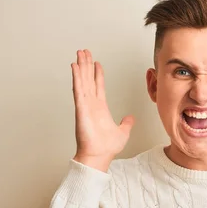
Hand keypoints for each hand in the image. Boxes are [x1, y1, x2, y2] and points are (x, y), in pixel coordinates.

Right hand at [71, 49, 134, 170]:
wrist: (99, 156)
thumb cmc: (106, 148)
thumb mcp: (122, 132)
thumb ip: (126, 124)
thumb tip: (130, 118)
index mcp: (100, 108)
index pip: (98, 86)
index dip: (97, 74)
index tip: (97, 63)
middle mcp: (91, 104)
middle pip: (89, 79)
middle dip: (87, 65)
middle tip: (84, 51)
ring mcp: (85, 105)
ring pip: (83, 80)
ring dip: (81, 66)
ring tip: (79, 53)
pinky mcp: (81, 108)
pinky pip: (79, 89)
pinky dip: (77, 77)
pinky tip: (75, 66)